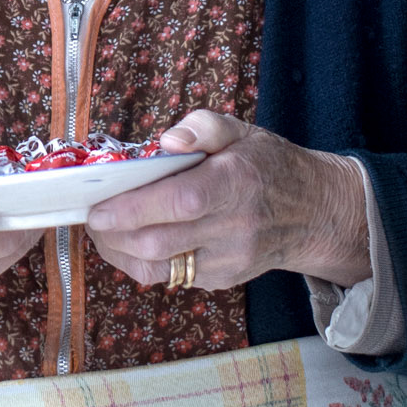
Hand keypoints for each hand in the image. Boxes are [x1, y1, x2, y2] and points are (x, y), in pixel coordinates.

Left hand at [85, 111, 370, 293]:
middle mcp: (234, 228)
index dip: (131, 209)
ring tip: (105, 231)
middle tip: (92, 216)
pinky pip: (170, 276)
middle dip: (112, 234)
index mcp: (236, 184)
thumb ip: (203, 126)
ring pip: (157, 269)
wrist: (314, 213)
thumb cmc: (268, 166)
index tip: (97, 207)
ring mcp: (228, 260)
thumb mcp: (242, 131)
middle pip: (158, 243)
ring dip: (120, 252)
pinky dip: (143, 260)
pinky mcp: (222, 280)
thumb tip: (166, 141)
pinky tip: (134, 240)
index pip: (178, 203)